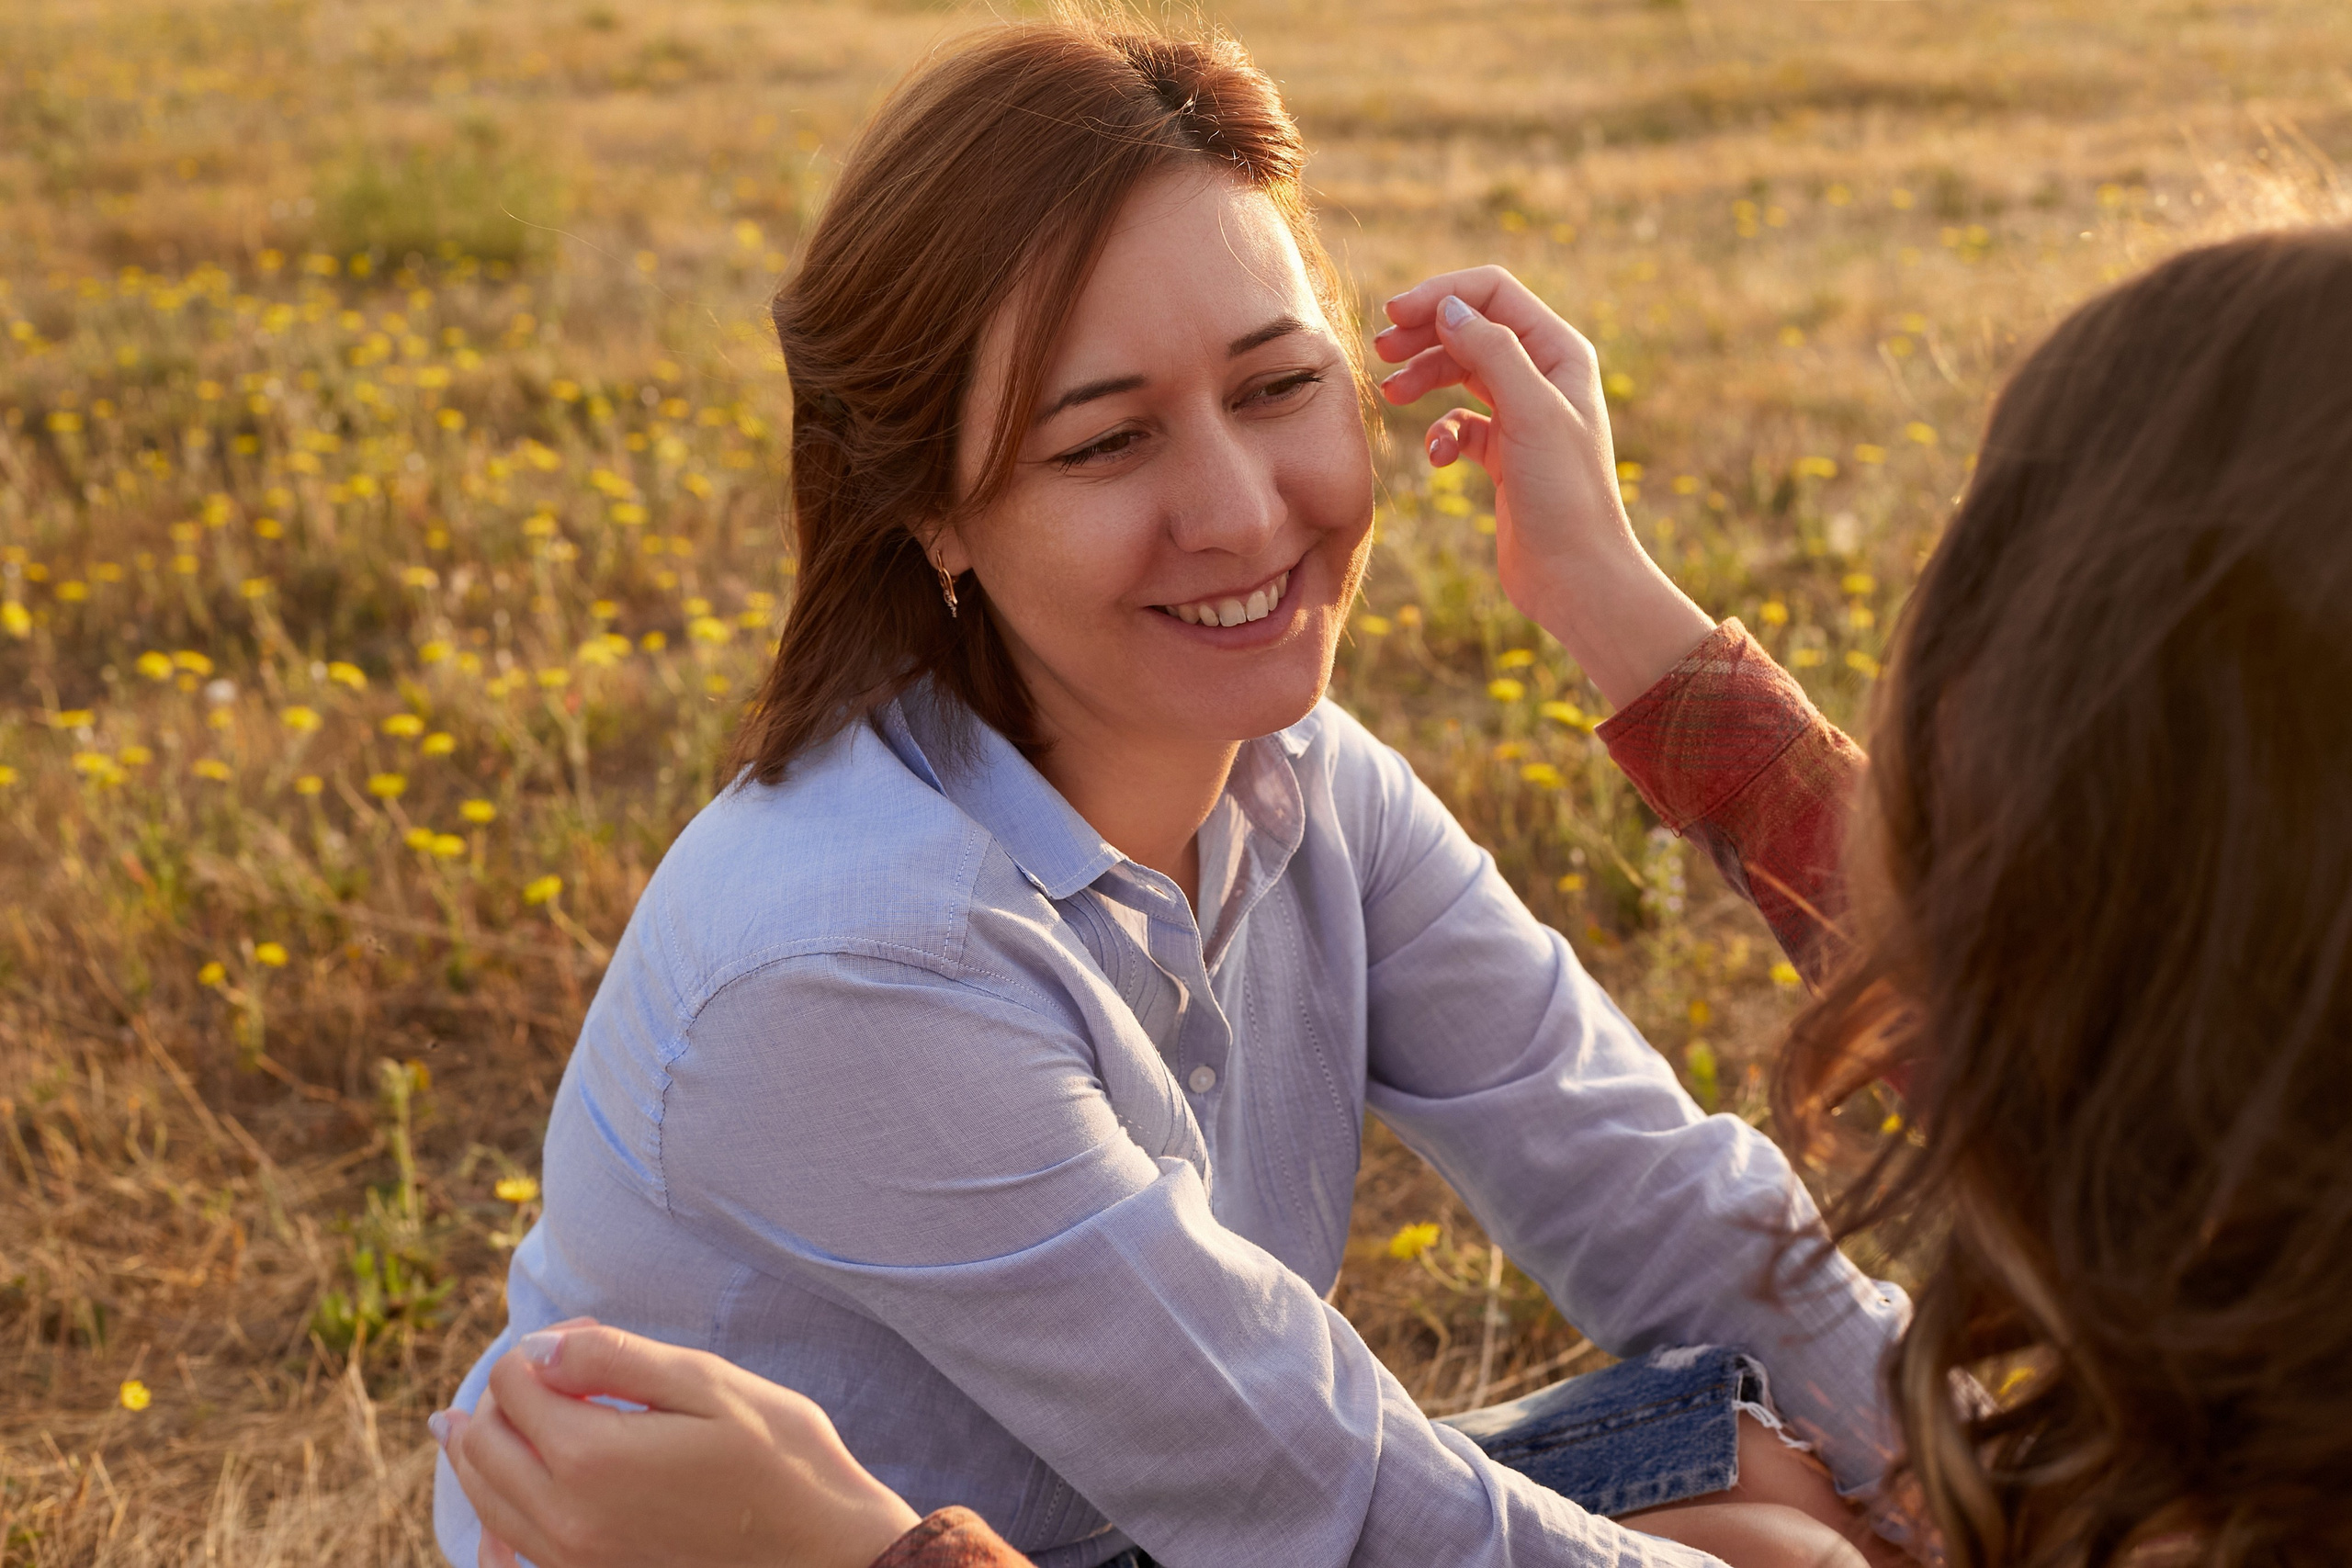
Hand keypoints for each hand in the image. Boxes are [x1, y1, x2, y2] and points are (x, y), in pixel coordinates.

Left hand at [434, 1320, 921, 1567]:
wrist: (825, 1553)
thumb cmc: (782, 1459)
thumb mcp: (707, 1383)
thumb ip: (614, 1358)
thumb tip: (540, 1349)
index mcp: (590, 1458)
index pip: (514, 1381)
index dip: (544, 1344)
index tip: (587, 1336)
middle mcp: (564, 1518)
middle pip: (483, 1442)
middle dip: (499, 1396)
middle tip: (537, 1371)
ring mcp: (573, 1561)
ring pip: (487, 1499)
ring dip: (480, 1451)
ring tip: (471, 1422)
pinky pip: (512, 1551)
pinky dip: (494, 1517)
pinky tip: (496, 1510)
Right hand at [1375, 266, 1715, 708]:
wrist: (1575, 576)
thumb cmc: (1564, 495)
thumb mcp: (1529, 413)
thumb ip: (1490, 352)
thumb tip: (1447, 307)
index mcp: (1559, 352)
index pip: (1493, 293)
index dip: (1442, 294)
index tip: (1394, 315)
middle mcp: (1543, 376)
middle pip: (1471, 328)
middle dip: (1425, 333)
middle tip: (1379, 351)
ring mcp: (1522, 415)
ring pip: (1460, 373)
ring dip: (1423, 378)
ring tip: (1390, 396)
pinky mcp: (1503, 455)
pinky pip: (1460, 424)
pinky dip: (1440, 433)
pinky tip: (1437, 458)